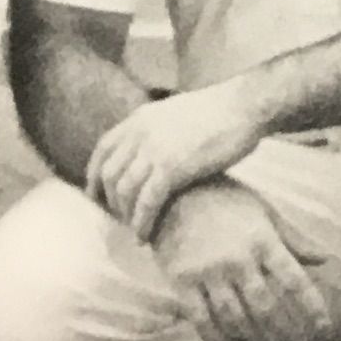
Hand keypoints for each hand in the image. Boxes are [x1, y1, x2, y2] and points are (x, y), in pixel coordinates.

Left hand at [86, 80, 271, 241]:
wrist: (245, 105)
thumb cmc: (222, 111)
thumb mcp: (177, 112)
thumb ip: (158, 129)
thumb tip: (152, 149)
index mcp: (140, 118)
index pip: (103, 149)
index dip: (95, 176)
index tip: (97, 196)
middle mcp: (140, 133)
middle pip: (109, 174)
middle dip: (110, 201)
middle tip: (121, 219)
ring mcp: (154, 151)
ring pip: (124, 191)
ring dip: (127, 216)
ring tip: (136, 230)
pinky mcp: (171, 168)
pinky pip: (146, 202)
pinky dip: (142, 222)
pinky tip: (146, 234)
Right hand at [150, 180, 328, 340]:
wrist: (174, 192)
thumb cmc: (227, 201)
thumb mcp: (265, 212)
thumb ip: (294, 238)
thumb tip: (325, 259)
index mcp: (263, 240)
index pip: (294, 280)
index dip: (312, 307)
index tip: (323, 328)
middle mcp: (238, 259)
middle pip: (266, 306)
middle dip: (284, 330)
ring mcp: (208, 272)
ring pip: (235, 316)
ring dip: (254, 337)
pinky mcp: (182, 281)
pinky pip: (200, 318)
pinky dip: (215, 338)